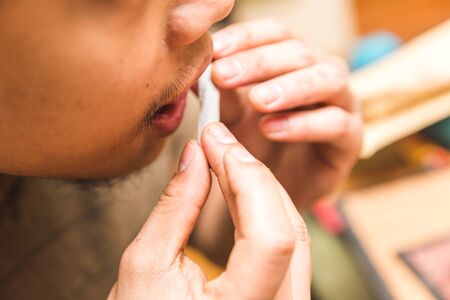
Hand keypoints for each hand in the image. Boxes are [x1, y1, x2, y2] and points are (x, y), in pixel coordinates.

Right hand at [108, 123, 310, 299]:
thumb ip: (174, 208)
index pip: (272, 236)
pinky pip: (284, 241)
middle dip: (250, 173)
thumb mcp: (145, 266)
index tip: (215, 141)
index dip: (247, 177)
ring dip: (258, 186)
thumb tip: (194, 156)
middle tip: (217, 141)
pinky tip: (236, 185)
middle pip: (288, 226)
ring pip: (293, 230)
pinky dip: (260, 207)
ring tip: (223, 157)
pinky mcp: (281, 295)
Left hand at [212, 19, 362, 206]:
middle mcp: (321, 73)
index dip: (246, 36)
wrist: (276, 189)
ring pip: (328, 79)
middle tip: (223, 75)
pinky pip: (337, 123)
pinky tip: (272, 130)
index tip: (214, 50)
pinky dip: (304, 124)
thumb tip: (195, 70)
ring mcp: (342, 103)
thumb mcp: (231, 117)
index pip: (275, 33)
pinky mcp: (350, 138)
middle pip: (299, 52)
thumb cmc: (255, 144)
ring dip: (290, 86)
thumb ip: (219, 94)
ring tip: (257, 101)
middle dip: (259, 62)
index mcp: (293, 60)